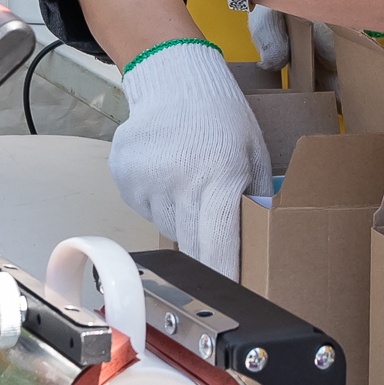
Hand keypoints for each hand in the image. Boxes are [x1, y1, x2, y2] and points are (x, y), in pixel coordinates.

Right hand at [107, 39, 271, 275]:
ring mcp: (146, 181)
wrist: (175, 79)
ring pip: (168, 227)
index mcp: (220, 177)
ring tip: (191, 182)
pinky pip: (147, 210)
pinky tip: (169, 174)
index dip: (223, 278)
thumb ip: (255, 200)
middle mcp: (179, 182)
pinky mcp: (125, 179)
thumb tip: (258, 249)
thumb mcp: (254, 155)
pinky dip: (160, 201)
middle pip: (191, 245)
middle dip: (205, 252)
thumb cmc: (222, 117)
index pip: (219, 245)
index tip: (229, 304)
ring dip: (183, 218)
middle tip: (216, 241)